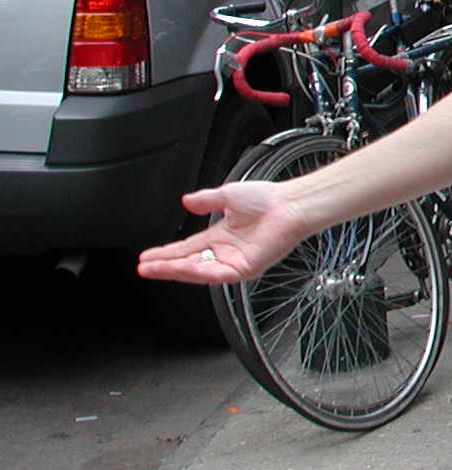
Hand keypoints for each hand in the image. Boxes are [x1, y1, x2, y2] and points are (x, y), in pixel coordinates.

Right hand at [138, 180, 315, 285]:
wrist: (290, 204)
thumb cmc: (269, 199)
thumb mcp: (228, 195)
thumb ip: (206, 200)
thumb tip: (186, 201)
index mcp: (221, 236)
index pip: (187, 249)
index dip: (166, 253)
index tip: (147, 256)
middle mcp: (226, 251)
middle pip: (188, 262)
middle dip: (164, 266)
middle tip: (143, 267)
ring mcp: (235, 261)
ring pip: (198, 271)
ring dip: (175, 270)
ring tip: (153, 268)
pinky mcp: (245, 268)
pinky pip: (216, 274)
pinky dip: (197, 271)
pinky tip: (182, 268)